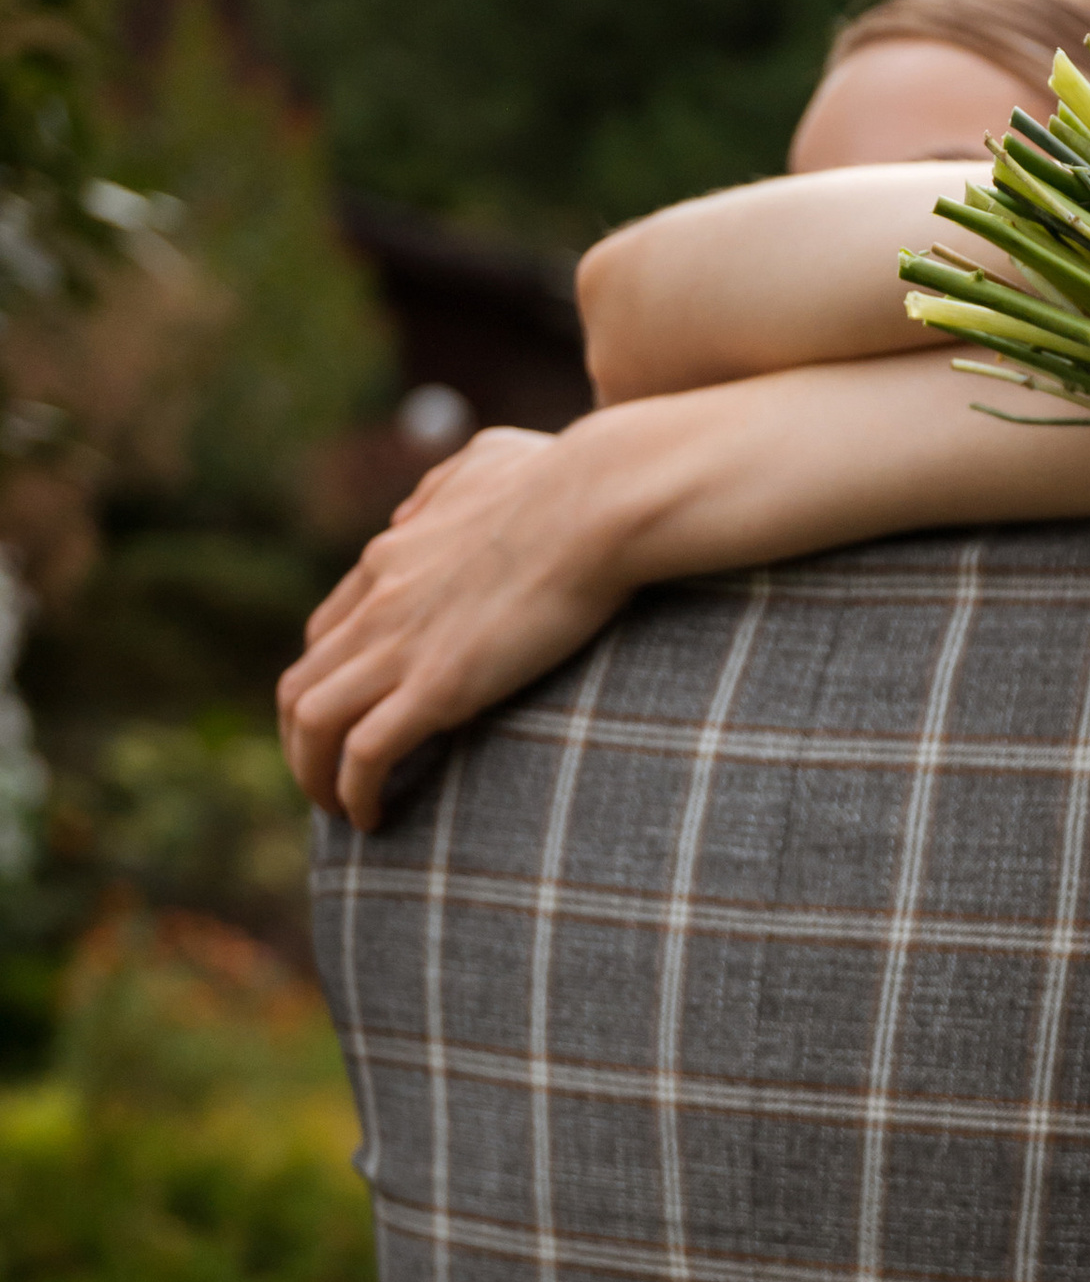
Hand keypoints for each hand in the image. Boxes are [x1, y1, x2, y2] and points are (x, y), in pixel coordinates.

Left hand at [280, 426, 626, 829]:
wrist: (597, 501)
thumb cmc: (566, 479)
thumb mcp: (487, 462)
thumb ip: (442, 486)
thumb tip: (412, 515)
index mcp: (391, 556)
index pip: (326, 634)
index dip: (328, 687)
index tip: (352, 723)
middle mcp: (378, 601)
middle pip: (300, 686)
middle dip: (300, 746)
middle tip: (328, 785)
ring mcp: (402, 644)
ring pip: (310, 724)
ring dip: (313, 778)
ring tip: (342, 815)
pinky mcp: (438, 685)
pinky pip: (364, 753)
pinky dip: (354, 793)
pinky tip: (373, 820)